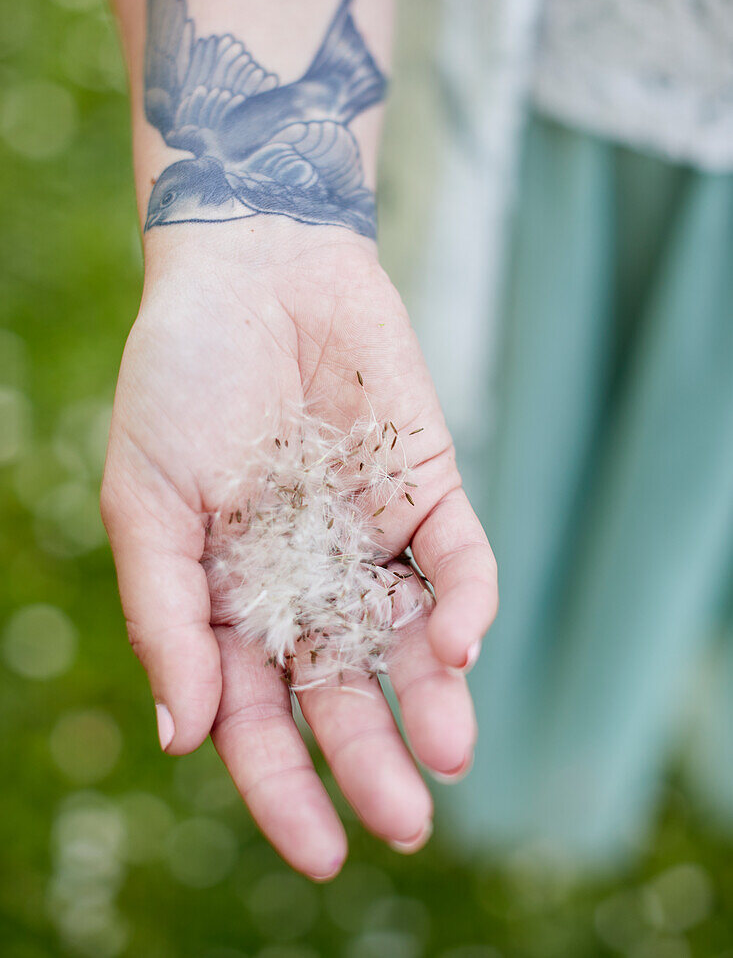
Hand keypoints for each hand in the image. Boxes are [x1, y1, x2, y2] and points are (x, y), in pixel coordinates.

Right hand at [101, 218, 497, 878]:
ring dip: (435, 700)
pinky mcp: (429, 489)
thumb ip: (166, 615)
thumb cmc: (179, 383)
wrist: (253, 271)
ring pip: (412, 644)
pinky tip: (458, 643)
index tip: (322, 851)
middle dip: (373, 761)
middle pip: (345, 693)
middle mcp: (307, 585)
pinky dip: (464, 603)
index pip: (258, 717)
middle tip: (404, 824)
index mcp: (230, 601)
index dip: (284, 786)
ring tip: (447, 756)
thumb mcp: (147, 502)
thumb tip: (183, 737)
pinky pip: (458, 561)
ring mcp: (372, 540)